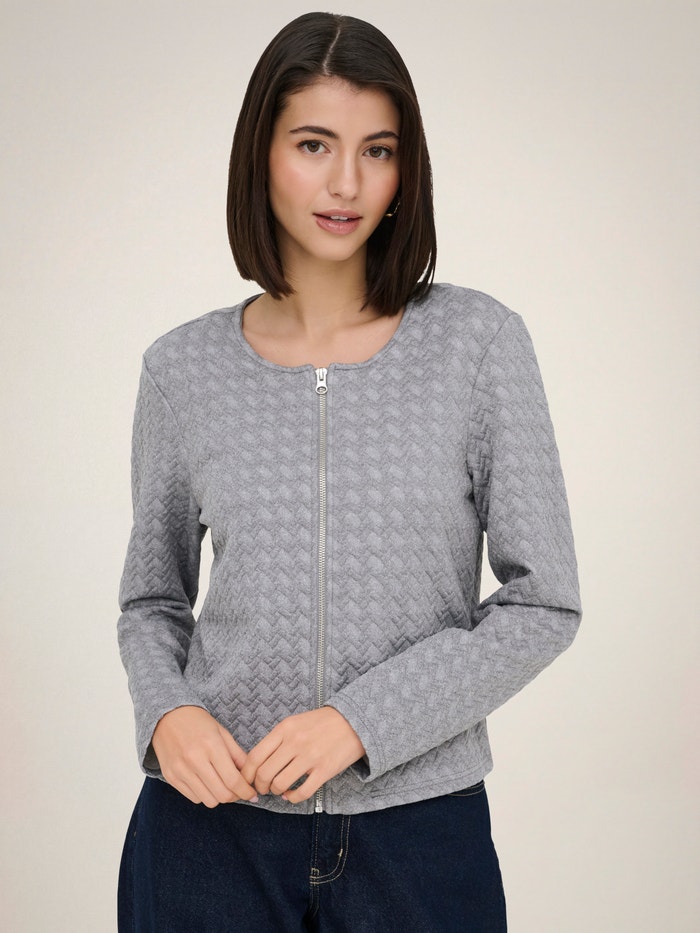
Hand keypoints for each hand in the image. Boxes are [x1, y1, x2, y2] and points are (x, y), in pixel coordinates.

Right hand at [151, 705, 257, 807]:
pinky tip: (207, 783)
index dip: (246, 791)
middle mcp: (195, 760)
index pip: (233, 780)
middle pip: (222, 794)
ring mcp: (181, 770)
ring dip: (219, 797)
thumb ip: (237, 754)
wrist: (166, 717)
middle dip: (235, 796)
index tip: (252, 795)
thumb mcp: (222, 732)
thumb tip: (250, 775)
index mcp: (211, 745)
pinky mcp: (171, 777)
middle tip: (239, 791)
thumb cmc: (197, 722)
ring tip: (222, 786)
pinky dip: (204, 795)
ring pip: (208, 800)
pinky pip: (193, 798)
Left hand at [241, 707, 365, 803]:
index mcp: (284, 729)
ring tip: (278, 789)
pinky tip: (291, 795)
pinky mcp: (325, 770)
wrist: (353, 721)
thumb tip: (257, 763)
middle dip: (259, 786)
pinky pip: (301, 793)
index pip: (255, 756)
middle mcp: (295, 742)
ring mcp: (310, 757)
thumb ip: (277, 739)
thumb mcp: (294, 722)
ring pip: (280, 784)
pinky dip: (292, 798)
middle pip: (264, 773)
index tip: (247, 780)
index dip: (246, 774)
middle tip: (262, 788)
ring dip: (275, 791)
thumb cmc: (320, 723)